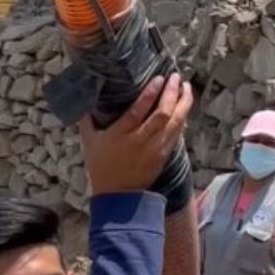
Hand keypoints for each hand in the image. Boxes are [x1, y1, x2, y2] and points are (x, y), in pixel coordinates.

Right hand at [79, 73, 192, 196]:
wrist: (117, 196)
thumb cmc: (101, 166)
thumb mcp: (89, 142)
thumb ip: (88, 120)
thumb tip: (87, 97)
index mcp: (120, 135)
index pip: (138, 110)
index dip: (150, 93)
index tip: (159, 78)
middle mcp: (140, 141)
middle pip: (162, 114)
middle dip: (172, 93)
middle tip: (176, 77)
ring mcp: (155, 149)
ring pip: (175, 123)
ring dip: (184, 103)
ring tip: (186, 88)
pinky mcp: (164, 156)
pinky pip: (177, 134)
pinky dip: (183, 119)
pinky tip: (185, 108)